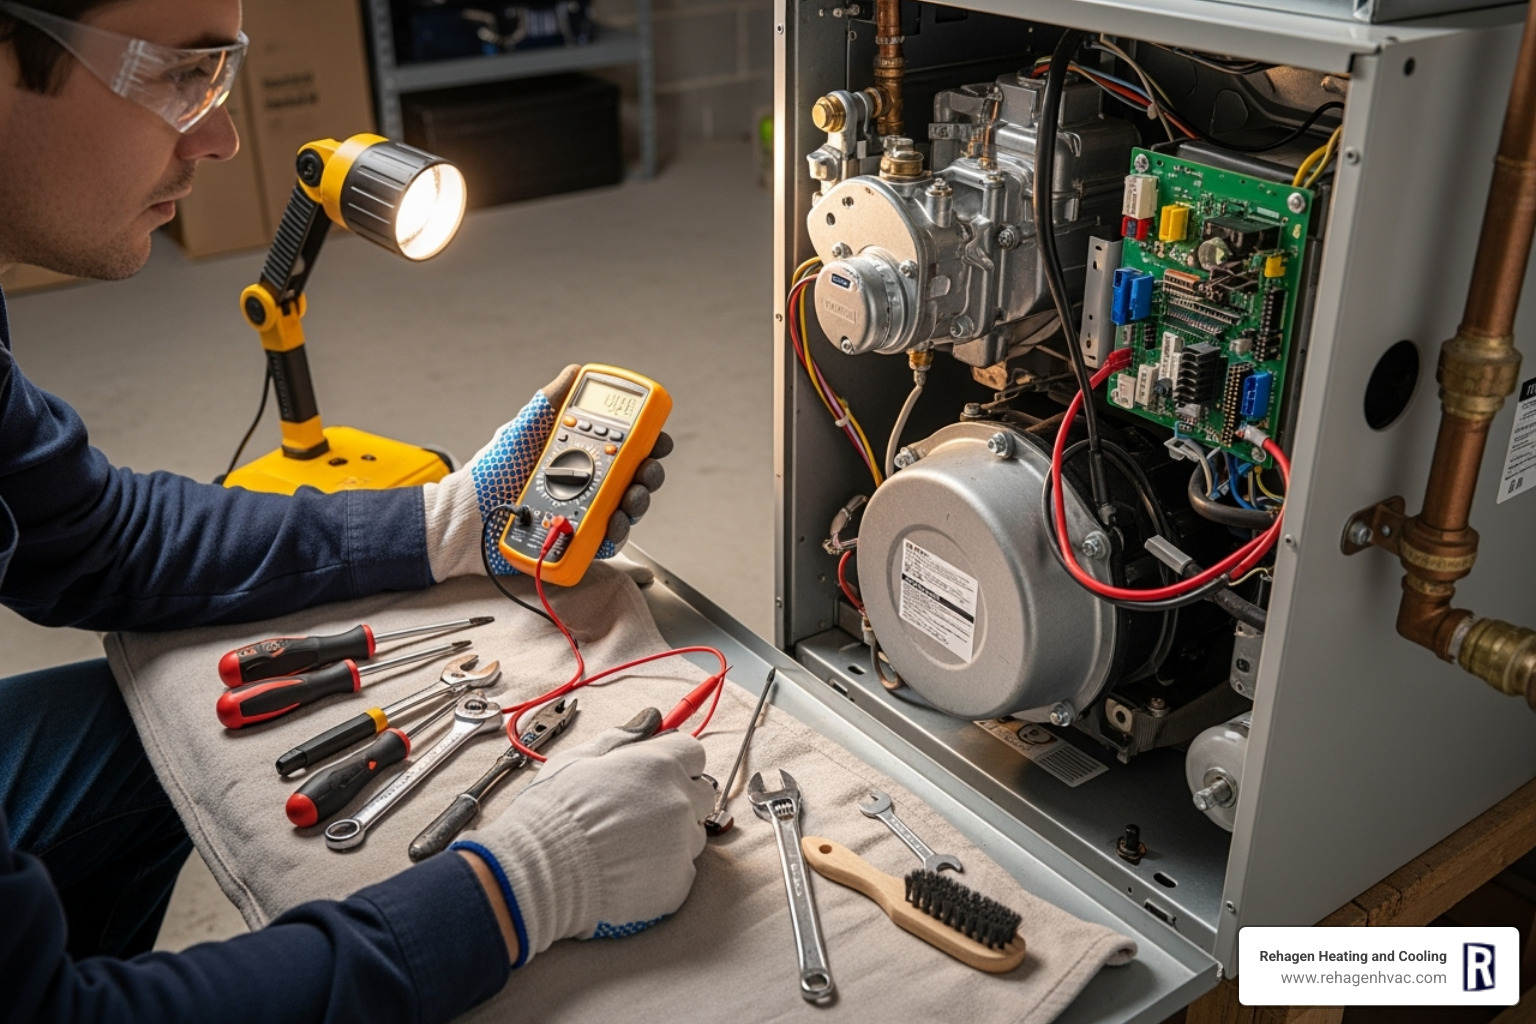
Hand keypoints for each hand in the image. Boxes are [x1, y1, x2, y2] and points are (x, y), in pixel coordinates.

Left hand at [422, 365, 672, 580]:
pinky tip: (611, 524)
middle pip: (638, 478)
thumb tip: (575, 370)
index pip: (629, 446)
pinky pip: (610, 539)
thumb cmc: (495, 470)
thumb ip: (551, 401)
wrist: (468, 514)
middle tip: (645, 471)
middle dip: (650, 473)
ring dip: (638, 502)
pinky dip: (617, 532)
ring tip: (627, 500)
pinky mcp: (582, 542)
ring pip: (630, 508)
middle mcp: (592, 483)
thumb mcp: (524, 428)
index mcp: (584, 454)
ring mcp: (589, 513)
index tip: (658, 440)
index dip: (650, 443)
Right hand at [451, 709, 712, 966]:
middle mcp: (679, 802)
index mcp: (658, 765)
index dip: (674, 761)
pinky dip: (662, 871)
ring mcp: (681, 845)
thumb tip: (652, 719)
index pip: (693, 753)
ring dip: (672, 835)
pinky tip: (628, 870)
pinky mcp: (678, 883)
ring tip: (628, 845)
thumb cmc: (553, 811)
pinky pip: (682, 871)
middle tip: (638, 811)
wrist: (538, 872)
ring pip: (692, 834)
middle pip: (701, 793)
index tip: (653, 773)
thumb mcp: (579, 759)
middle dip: (679, 797)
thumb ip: (623, 737)